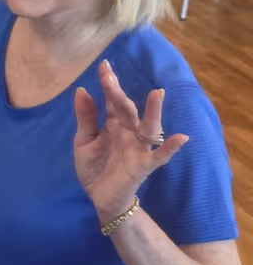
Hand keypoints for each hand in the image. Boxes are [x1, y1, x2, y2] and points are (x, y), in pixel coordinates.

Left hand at [73, 60, 187, 225]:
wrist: (100, 198)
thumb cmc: (95, 168)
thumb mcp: (84, 141)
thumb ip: (86, 118)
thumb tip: (82, 90)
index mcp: (112, 125)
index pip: (112, 101)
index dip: (108, 84)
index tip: (104, 65)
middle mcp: (128, 133)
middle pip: (126, 109)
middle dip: (118, 93)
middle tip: (109, 75)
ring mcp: (137, 148)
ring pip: (148, 128)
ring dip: (153, 112)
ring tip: (157, 94)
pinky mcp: (143, 166)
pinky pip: (159, 156)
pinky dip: (170, 148)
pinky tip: (181, 137)